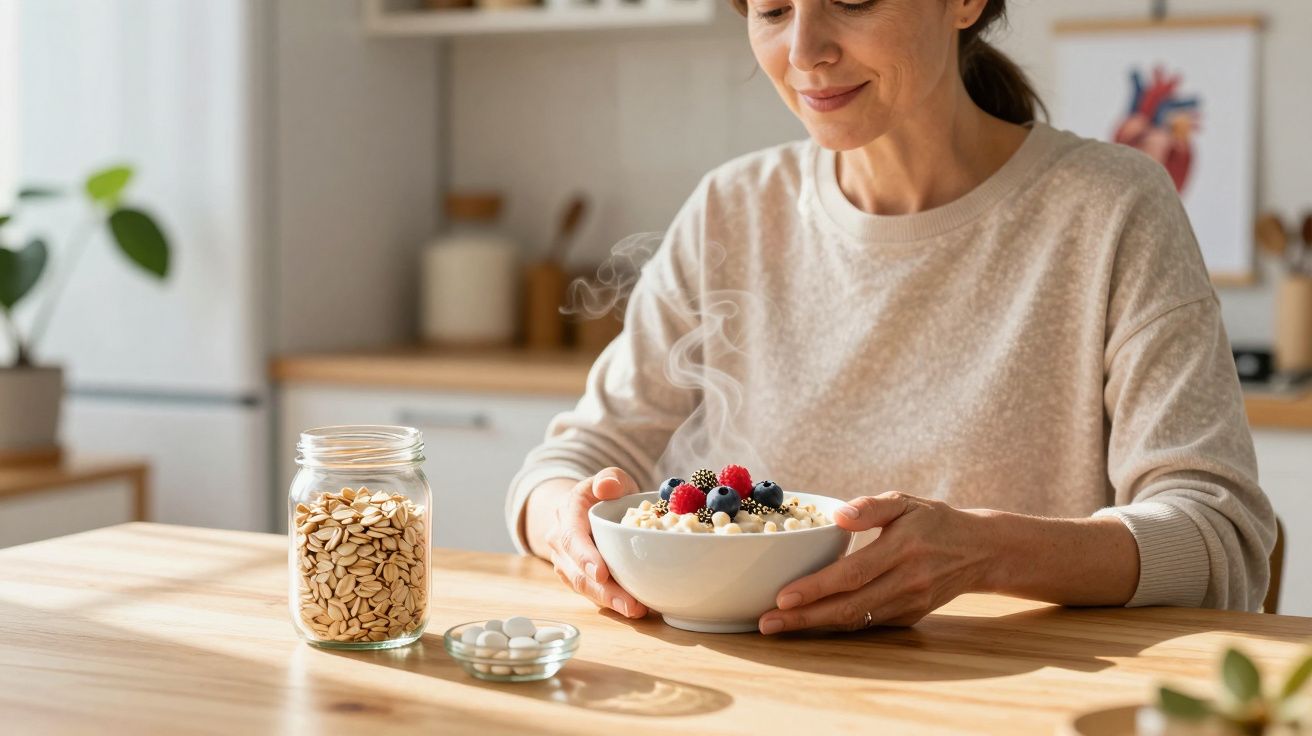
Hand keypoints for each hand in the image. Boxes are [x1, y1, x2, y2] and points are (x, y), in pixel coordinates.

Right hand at [542, 468, 648, 618]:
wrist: (584, 507)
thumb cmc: (604, 494)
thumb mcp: (610, 478)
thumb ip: (611, 478)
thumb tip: (606, 488)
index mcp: (567, 512)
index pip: (571, 536)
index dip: (585, 556)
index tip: (602, 573)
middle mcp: (559, 540)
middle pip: (577, 570)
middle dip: (603, 590)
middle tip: (629, 604)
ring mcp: (564, 562)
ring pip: (582, 586)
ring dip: (609, 601)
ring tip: (636, 610)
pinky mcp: (575, 577)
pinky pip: (590, 593)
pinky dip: (610, 602)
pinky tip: (633, 608)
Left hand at [758, 492, 990, 633]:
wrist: (980, 551)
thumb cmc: (934, 520)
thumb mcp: (906, 501)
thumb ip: (871, 507)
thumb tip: (837, 515)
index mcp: (902, 549)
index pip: (853, 573)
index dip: (817, 587)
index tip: (783, 595)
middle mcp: (906, 581)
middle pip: (848, 607)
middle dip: (804, 618)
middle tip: (767, 622)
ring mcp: (909, 604)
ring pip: (856, 621)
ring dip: (814, 626)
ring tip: (778, 626)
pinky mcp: (909, 617)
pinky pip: (867, 623)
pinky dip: (836, 625)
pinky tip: (809, 622)